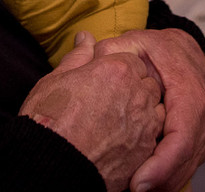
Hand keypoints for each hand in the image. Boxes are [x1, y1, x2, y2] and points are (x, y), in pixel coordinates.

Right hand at [19, 32, 164, 191]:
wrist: (54, 166)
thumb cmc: (49, 120)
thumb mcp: (56, 80)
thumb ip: (78, 56)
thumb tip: (85, 37)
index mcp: (118, 69)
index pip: (132, 61)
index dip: (118, 72)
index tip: (104, 84)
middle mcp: (138, 93)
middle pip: (147, 84)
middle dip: (134, 90)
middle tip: (109, 104)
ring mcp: (145, 123)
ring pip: (155, 111)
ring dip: (142, 113)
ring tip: (116, 124)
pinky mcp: (145, 151)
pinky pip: (153, 137)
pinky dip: (142, 137)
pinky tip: (121, 142)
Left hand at [94, 28, 204, 191]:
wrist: (183, 53)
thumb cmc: (158, 50)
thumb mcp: (135, 42)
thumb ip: (113, 50)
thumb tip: (92, 55)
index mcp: (188, 90)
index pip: (182, 134)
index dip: (163, 162)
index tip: (138, 181)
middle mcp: (200, 114)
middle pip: (186, 159)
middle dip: (161, 181)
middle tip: (130, 191)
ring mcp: (201, 130)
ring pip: (188, 167)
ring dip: (163, 185)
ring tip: (131, 191)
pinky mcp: (196, 142)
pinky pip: (185, 167)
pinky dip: (166, 181)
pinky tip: (143, 186)